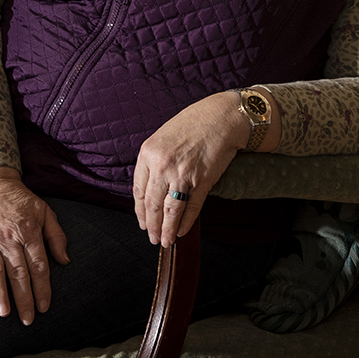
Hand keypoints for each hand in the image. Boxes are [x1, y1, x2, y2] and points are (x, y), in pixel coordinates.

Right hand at [0, 166, 69, 324]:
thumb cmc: (19, 200)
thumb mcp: (44, 211)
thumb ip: (56, 235)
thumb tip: (65, 261)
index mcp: (29, 232)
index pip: (38, 266)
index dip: (42, 288)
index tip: (44, 307)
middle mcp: (9, 238)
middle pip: (19, 272)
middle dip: (24, 298)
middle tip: (27, 320)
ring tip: (4, 312)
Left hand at [132, 91, 255, 245]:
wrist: (220, 117)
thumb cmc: (191, 124)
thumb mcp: (162, 137)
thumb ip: (153, 161)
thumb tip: (150, 190)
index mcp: (148, 153)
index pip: (138, 190)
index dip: (140, 211)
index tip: (142, 222)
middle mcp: (162, 165)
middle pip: (152, 204)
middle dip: (152, 225)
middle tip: (153, 238)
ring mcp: (182, 174)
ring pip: (170, 211)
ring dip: (167, 230)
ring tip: (166, 241)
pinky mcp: (202, 181)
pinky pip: (191, 208)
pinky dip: (186, 223)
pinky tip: (182, 231)